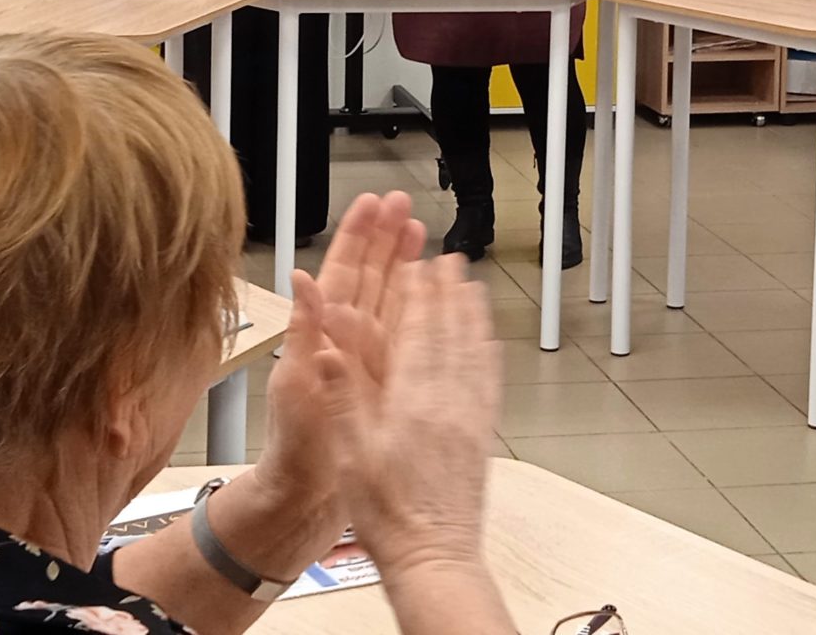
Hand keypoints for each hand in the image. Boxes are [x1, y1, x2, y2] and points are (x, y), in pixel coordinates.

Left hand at [254, 193, 425, 514]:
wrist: (304, 499)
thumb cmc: (293, 447)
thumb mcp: (294, 384)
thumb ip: (302, 330)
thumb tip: (301, 277)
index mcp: (323, 334)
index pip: (344, 272)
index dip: (359, 235)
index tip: (374, 204)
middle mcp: (345, 342)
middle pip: (370, 278)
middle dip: (386, 239)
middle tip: (404, 206)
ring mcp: (365, 362)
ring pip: (389, 302)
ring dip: (403, 268)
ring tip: (422, 237)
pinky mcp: (381, 386)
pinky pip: (403, 339)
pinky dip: (417, 313)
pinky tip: (431, 301)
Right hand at [309, 253, 498, 578]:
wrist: (432, 555)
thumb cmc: (388, 513)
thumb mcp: (350, 456)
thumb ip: (342, 398)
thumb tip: (326, 350)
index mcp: (412, 403)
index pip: (416, 334)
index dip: (417, 296)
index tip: (417, 265)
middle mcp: (447, 403)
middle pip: (449, 334)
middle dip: (447, 293)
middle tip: (447, 259)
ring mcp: (469, 418)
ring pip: (474, 352)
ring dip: (472, 315)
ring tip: (471, 285)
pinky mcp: (481, 436)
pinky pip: (489, 382)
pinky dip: (488, 353)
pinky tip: (489, 341)